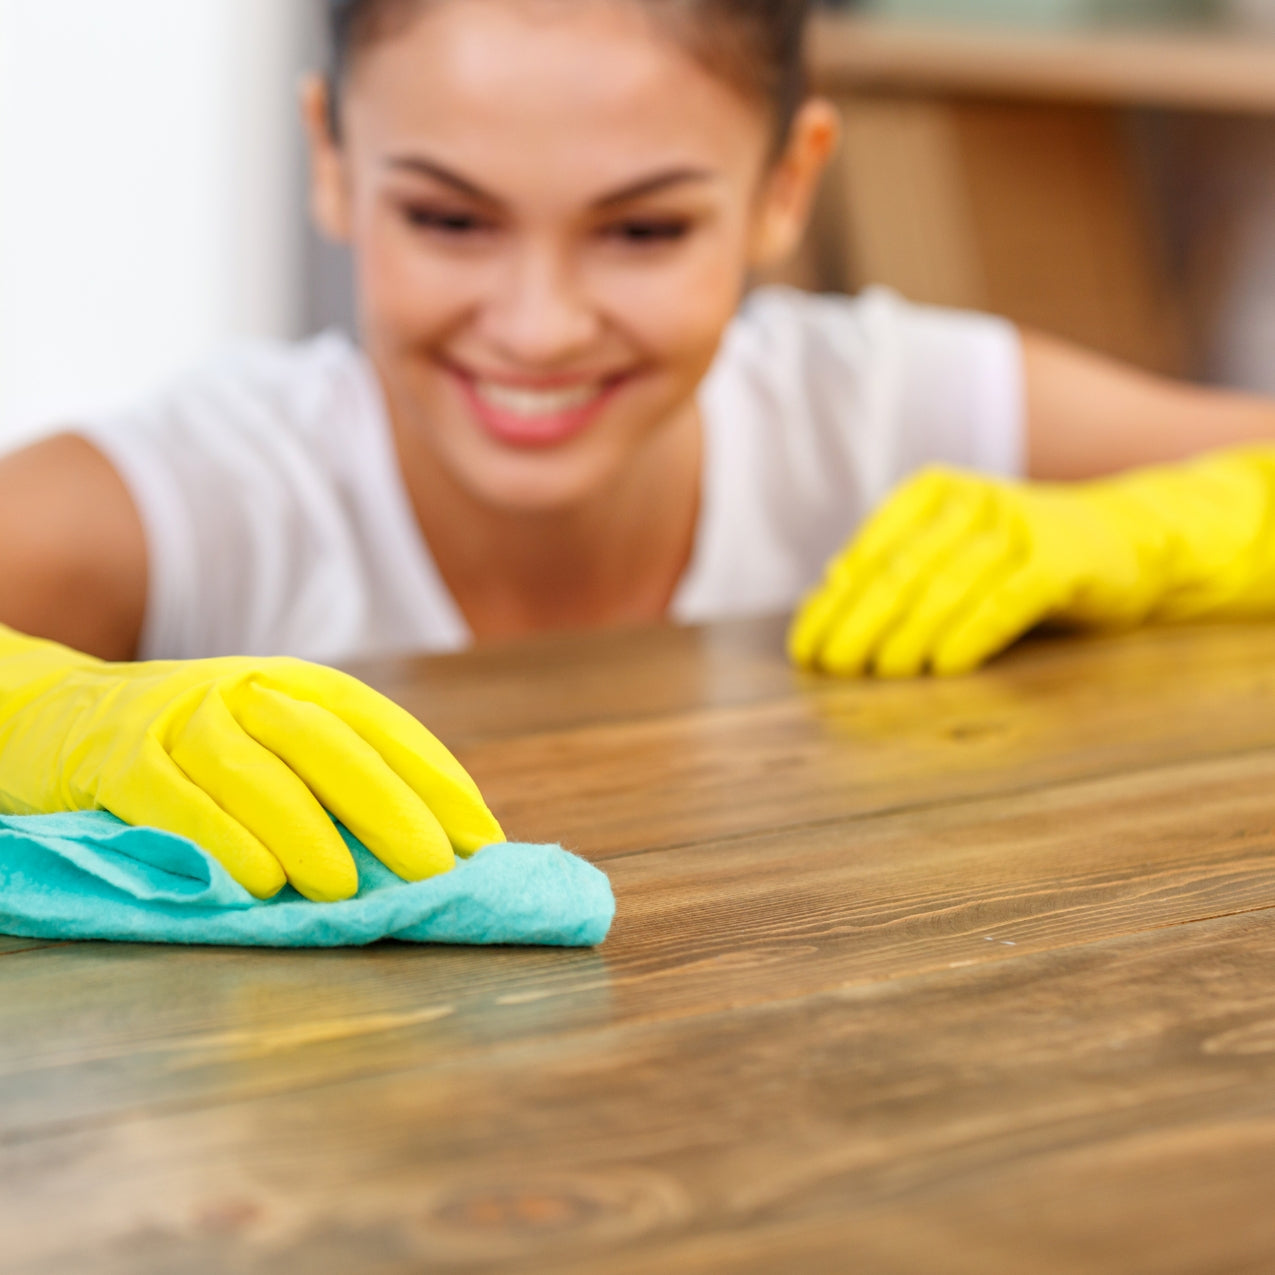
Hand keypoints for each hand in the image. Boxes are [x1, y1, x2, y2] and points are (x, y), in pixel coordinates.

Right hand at [0, 631, 502, 899]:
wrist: (60, 715)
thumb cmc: (197, 749)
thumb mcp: (272, 742)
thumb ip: (337, 781)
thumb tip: (433, 849)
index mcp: (298, 684)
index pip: (382, 725)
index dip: (435, 779)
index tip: (480, 839)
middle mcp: (247, 689)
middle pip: (328, 743)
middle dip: (388, 806)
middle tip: (430, 868)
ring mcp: (181, 718)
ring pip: (254, 770)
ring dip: (305, 830)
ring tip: (344, 888)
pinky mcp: (119, 758)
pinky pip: (174, 798)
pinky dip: (220, 838)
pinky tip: (259, 881)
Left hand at [787, 466, 1166, 677]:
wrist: (1125, 538)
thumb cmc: (1015, 556)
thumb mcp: (950, 548)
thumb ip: (895, 563)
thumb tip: (825, 595)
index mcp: (930, 492)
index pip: (866, 554)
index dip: (830, 605)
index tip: (803, 649)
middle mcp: (968, 500)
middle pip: (897, 572)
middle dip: (855, 625)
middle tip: (830, 668)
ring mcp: (1015, 526)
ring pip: (943, 590)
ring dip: (904, 639)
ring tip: (877, 676)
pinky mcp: (1058, 561)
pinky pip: (1001, 604)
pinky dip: (967, 637)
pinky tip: (939, 669)